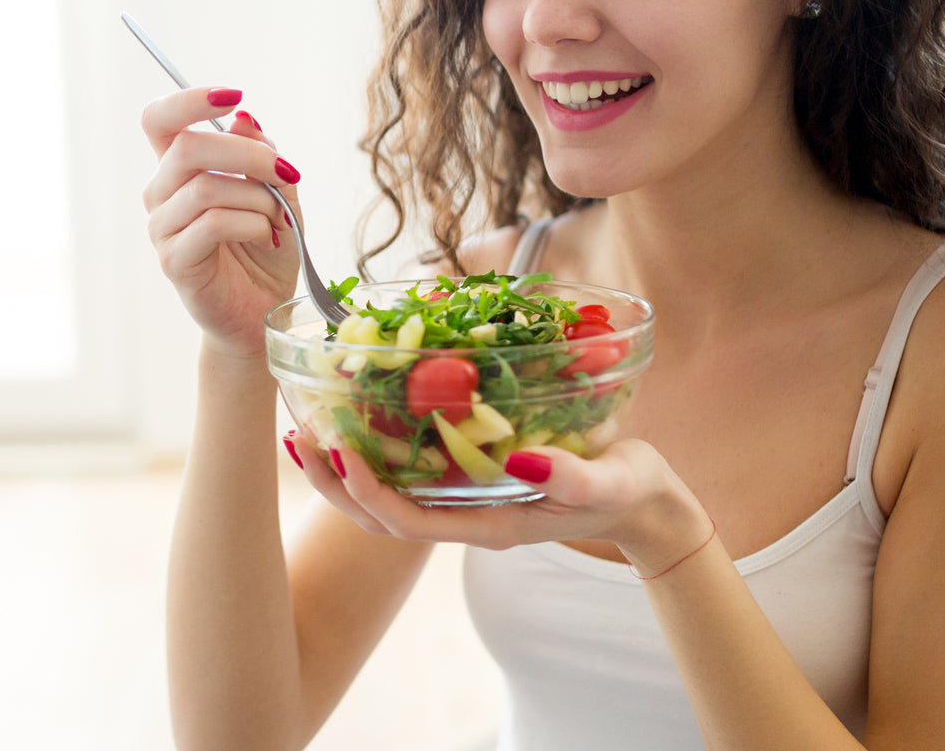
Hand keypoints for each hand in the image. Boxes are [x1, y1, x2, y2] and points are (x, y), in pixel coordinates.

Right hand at [141, 88, 300, 359]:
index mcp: (179, 169)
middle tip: (287, 173)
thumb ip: (262, 156)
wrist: (263, 312)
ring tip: (281, 218)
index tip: (234, 94)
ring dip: (258, 198)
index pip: (159, 119)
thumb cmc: (265, 249)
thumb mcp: (278, 192)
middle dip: (248, 155)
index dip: (190, 99)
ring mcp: (163, 228)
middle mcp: (161, 193)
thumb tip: (245, 119)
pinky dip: (252, 224)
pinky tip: (270, 237)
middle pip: (187, 147)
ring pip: (206, 188)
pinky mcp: (174, 260)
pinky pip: (213, 224)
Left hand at [288, 429, 712, 575]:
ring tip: (308, 428)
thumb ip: (573, 477)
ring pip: (389, 497)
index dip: (369, 492)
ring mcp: (467, 502)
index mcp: (490, 524)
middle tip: (300, 435)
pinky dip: (377, 451)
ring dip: (345, 468)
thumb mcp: (611, 482)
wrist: (644, 503)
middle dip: (336, 483)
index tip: (341, 453)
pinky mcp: (472, 480)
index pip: (410, 522)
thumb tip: (525, 458)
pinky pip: (411, 474)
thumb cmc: (629, 490)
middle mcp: (467, 518)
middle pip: (381, 516)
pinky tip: (356, 419)